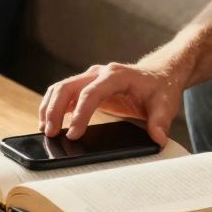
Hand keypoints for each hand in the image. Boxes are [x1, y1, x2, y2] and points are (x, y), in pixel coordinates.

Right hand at [38, 61, 183, 146]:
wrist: (160, 74)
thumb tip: (158, 138)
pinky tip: (49, 123)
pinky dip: (53, 106)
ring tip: (45, 130)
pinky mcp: (87, 87)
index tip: (74, 134)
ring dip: (50, 107)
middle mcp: (100, 73)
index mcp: (117, 75)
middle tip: (50, 133)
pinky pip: (64, 93)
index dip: (80, 113)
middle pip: (68, 87)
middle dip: (55, 109)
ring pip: (61, 88)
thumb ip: (161, 121)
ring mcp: (91, 78)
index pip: (91, 92)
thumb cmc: (161, 88)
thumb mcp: (166, 104)